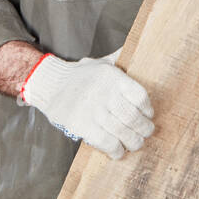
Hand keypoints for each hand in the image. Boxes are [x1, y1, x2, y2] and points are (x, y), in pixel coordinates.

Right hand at [19, 52, 154, 158]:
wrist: (50, 85)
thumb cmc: (80, 76)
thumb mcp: (101, 63)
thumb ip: (120, 59)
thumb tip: (137, 47)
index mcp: (113, 77)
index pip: (140, 96)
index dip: (147, 109)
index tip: (148, 114)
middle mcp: (105, 93)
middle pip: (133, 116)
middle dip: (144, 129)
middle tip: (146, 132)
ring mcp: (93, 110)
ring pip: (122, 131)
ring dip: (133, 142)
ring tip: (136, 144)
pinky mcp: (81, 125)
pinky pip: (106, 142)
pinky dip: (115, 150)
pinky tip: (118, 151)